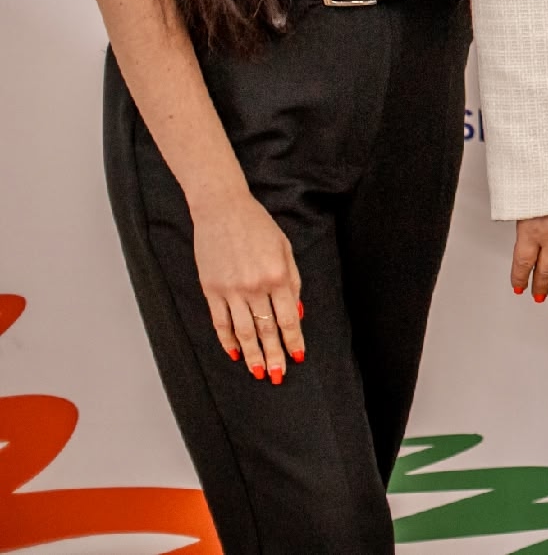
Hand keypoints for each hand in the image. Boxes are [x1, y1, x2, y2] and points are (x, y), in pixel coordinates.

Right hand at [188, 187, 302, 382]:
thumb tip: (296, 313)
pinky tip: (234, 353)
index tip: (298, 357)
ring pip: (243, 331)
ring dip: (251, 354)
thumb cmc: (259, 226)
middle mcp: (254, 286)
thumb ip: (293, 282)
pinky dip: (227, 340)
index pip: (288, 318)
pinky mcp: (210, 290)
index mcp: (278, 276)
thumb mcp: (285, 249)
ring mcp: (230, 290)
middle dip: (274, 355)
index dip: (293, 340)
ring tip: (259, 372)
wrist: (222, 209)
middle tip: (279, 376)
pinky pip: (220, 322)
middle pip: (266, 330)